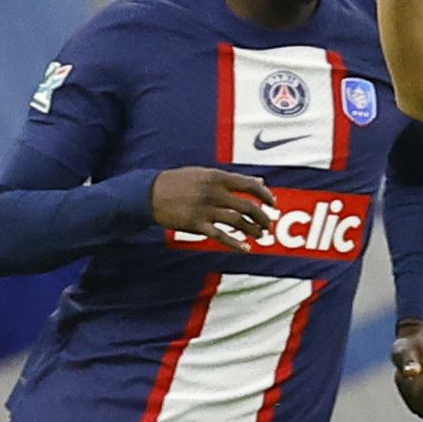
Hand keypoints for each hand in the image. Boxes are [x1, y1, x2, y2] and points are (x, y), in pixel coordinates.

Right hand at [150, 167, 274, 248]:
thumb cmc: (179, 181)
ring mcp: (205, 209)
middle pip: (248, 207)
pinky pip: (221, 236)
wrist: (149, 193)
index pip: (249, 185)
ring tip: (259, 235)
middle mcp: (213, 193)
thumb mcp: (205, 173)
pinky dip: (236, 244)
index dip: (265, 195)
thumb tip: (260, 180)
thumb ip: (233, 178)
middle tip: (268, 224)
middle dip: (262, 217)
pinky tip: (246, 248)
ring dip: (253, 230)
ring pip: (238, 222)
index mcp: (216, 177)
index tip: (273, 203)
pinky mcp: (196, 224)